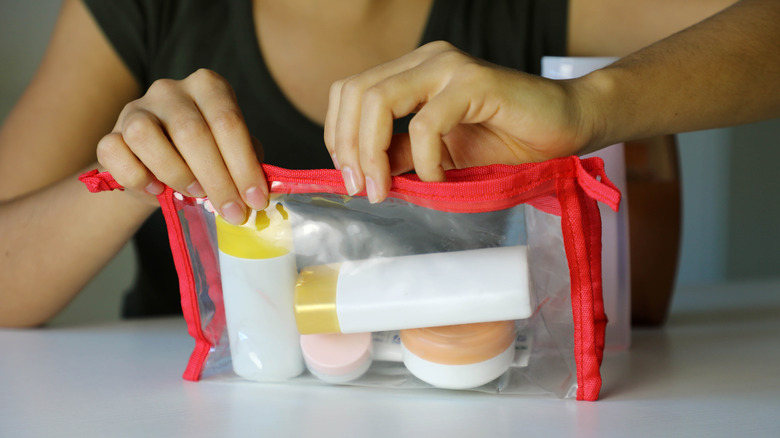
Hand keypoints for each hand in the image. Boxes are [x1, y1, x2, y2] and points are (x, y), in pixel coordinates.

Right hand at [96, 68, 266, 223]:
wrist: (159, 171)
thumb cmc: (205, 159)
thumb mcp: (231, 155)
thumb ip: (246, 163)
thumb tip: (257, 190)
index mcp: (209, 87)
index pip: (228, 121)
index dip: (244, 165)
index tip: (255, 200)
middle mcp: (170, 90)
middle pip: (191, 131)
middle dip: (217, 179)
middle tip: (232, 211)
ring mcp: (136, 108)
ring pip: (145, 135)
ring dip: (175, 172)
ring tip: (195, 193)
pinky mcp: (110, 133)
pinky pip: (114, 151)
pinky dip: (136, 176)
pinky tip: (156, 190)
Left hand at [324, 41, 595, 202]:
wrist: (566, 127)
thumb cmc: (508, 141)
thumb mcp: (438, 157)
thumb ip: (399, 156)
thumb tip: (360, 174)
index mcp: (411, 72)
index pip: (350, 92)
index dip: (338, 135)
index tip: (350, 180)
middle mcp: (425, 60)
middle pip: (356, 93)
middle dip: (349, 148)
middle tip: (362, 190)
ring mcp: (448, 66)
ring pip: (379, 100)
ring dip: (373, 153)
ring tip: (385, 189)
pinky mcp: (474, 82)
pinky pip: (426, 122)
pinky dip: (423, 159)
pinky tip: (437, 177)